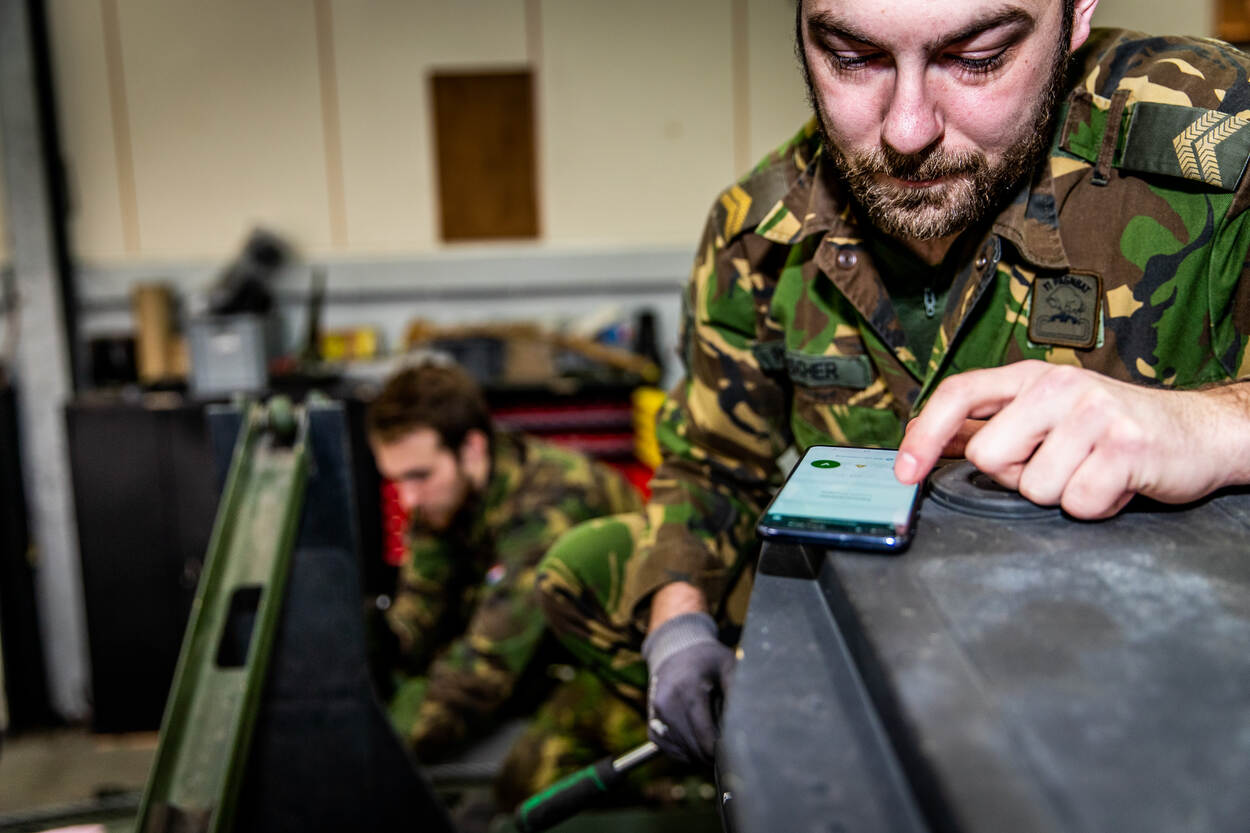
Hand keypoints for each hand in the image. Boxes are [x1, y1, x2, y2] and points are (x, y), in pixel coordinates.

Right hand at [642, 611, 734, 763]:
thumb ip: (737, 691)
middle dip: (713, 754)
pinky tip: (697, 738)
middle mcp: (667, 705)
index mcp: (688, 691)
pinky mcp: (652, 724)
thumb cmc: (707, 659)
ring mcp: (656, 715)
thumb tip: (751, 722)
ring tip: (712, 735)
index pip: (706, 738)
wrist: (674, 650)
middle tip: (729, 746)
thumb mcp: (727, 665)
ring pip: (683, 752)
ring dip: (700, 752)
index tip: (737, 750)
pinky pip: (671, 750)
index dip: (723, 751)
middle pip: (695, 749)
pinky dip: (686, 751)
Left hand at [894, 361, 1249, 518]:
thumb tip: (925, 442)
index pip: (958, 394)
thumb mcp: (1049, 415)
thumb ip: (992, 425)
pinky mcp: (1126, 447)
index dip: (924, 434)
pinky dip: (1095, 506)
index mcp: (1032, 377)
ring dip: (1060, 493)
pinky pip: (1076, 503)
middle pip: (987, 456)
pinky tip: (1114, 484)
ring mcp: (1094, 413)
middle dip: (1015, 476)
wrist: (1200, 432)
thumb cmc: (1115, 429)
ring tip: (1090, 471)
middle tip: (1057, 464)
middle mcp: (1060, 386)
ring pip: (1032, 487)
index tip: (904, 470)